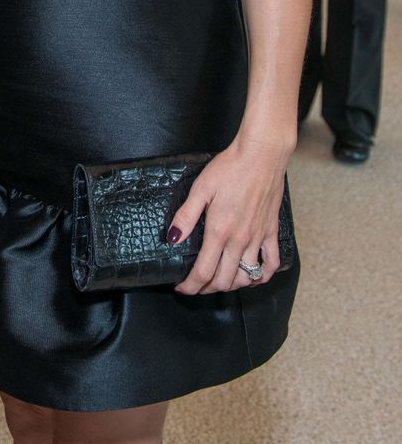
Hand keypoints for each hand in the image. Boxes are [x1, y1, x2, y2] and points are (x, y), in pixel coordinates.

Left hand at [167, 136, 288, 294]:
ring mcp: (258, 238)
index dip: (191, 286)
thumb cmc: (230, 168)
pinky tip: (252, 276)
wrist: (261, 155)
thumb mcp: (200, 189)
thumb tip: (172, 238)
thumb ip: (186, 216)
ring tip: (219, 282)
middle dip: (207, 289)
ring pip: (246, 277)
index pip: (203, 272)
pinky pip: (271, 264)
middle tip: (196, 285)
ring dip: (232, 285)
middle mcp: (240, 240)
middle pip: (224, 280)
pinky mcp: (271, 232)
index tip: (182, 288)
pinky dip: (261, 276)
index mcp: (220, 231)